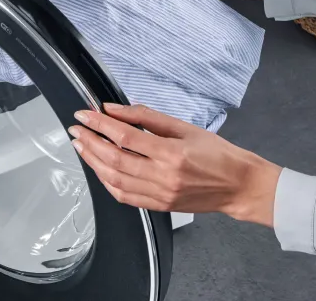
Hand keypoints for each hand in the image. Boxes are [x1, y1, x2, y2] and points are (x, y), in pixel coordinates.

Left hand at [68, 104, 281, 226]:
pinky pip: (124, 196)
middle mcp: (163, 176)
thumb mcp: (183, 126)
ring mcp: (160, 194)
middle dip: (89, 143)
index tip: (84, 115)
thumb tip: (114, 109)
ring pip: (115, 180)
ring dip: (93, 162)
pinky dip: (107, 182)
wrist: (239, 185)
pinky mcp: (159, 206)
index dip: (99, 124)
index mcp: (171, 153)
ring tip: (81, 147)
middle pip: (114, 159)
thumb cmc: (217, 153)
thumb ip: (146, 117)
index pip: (124, 136)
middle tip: (76, 130)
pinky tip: (99, 168)